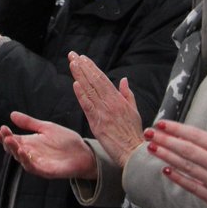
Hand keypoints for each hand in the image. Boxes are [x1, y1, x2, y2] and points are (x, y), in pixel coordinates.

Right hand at [0, 111, 97, 179]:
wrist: (84, 153)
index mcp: (29, 142)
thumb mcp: (46, 128)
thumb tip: (12, 114)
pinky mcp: (46, 171)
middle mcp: (30, 153)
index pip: (11, 139)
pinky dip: (26, 160)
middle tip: (3, 131)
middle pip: (13, 149)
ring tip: (10, 140)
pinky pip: (33, 167)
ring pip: (20, 159)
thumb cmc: (66, 141)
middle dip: (6, 141)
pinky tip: (23, 152)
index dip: (2, 135)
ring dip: (14, 150)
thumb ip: (29, 123)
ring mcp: (37, 163)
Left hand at [68, 52, 143, 167]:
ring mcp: (104, 112)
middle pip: (94, 81)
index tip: (82, 58)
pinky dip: (81, 95)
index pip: (102, 79)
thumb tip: (123, 80)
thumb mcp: (134, 111)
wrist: (134, 152)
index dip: (91, 67)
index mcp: (118, 99)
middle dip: (82, 67)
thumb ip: (128, 94)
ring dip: (80, 76)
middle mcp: (111, 103)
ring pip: (90, 90)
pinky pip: (88, 107)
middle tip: (72, 55)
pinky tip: (75, 84)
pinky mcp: (98, 123)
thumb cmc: (134, 134)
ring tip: (72, 63)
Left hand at [145, 119, 206, 207]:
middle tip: (149, 133)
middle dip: (165, 140)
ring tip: (151, 147)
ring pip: (185, 167)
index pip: (196, 136)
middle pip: (185, 150)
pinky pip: (192, 186)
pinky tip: (166, 171)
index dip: (177, 129)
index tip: (162, 123)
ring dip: (166, 156)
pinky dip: (178, 178)